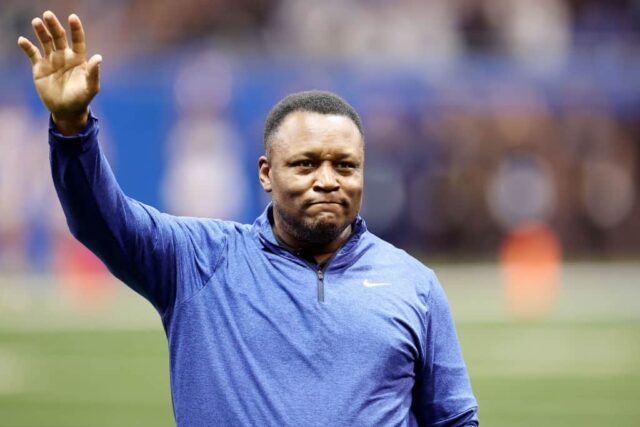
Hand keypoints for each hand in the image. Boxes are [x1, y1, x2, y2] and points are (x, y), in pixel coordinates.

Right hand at [17, 11, 101, 134]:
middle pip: (59, 37)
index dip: (76, 29)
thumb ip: (94, 72)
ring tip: (36, 22)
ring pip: (45, 42)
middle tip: (48, 15)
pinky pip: (33, 54)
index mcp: (78, 58)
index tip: (73, 17)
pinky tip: (22, 41)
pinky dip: (27, 47)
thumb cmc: (82, 99)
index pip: (77, 40)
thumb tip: (99, 57)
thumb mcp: (91, 87)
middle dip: (54, 25)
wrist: (67, 110)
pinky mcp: (39, 67)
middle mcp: (64, 56)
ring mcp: (51, 60)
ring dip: (41, 31)